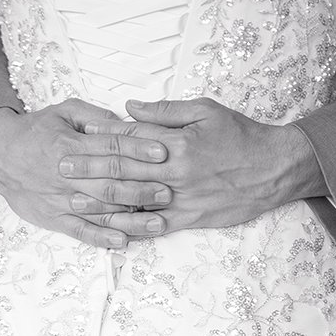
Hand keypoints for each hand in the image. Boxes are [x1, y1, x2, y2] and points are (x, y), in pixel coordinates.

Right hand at [0, 99, 173, 247]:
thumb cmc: (36, 131)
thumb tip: (126, 121)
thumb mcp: (64, 111)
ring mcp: (60, 199)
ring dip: (131, 219)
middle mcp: (66, 174)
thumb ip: (95, 116)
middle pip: (110, 183)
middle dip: (142, 188)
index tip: (164, 153)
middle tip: (169, 192)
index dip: (139, 150)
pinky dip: (101, 237)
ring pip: (100, 211)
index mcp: (70, 144)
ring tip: (159, 223)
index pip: (110, 148)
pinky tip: (123, 241)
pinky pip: (80, 231)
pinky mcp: (53, 218)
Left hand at [65, 98, 327, 232]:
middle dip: (89, 170)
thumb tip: (129, 107)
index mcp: (177, 142)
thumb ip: (165, 111)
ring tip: (74, 202)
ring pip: (134, 202)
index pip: (130, 140)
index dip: (100, 139)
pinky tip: (110, 229)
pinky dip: (132, 227)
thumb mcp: (205, 110)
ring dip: (101, 202)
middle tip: (60, 169)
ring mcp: (182, 199)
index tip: (75, 138)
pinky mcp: (190, 218)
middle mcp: (175, 172)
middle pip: (124, 171)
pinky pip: (155, 225)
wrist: (275, 169)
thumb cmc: (241, 134)